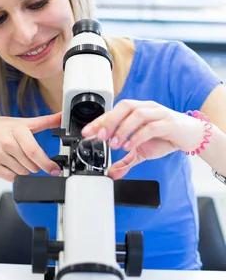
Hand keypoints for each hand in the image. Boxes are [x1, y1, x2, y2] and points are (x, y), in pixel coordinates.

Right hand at [0, 112, 61, 181]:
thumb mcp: (20, 122)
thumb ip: (44, 121)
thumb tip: (62, 117)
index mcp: (16, 129)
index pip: (34, 151)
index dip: (47, 163)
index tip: (55, 170)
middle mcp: (6, 142)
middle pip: (31, 165)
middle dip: (35, 165)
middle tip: (27, 156)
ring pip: (23, 173)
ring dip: (24, 169)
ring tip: (14, 157)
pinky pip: (12, 178)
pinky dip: (14, 174)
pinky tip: (8, 163)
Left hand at [81, 100, 204, 179]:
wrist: (193, 135)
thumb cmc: (166, 137)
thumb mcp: (142, 151)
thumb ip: (127, 161)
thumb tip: (112, 173)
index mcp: (137, 110)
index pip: (115, 110)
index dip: (100, 120)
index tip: (87, 131)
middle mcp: (146, 108)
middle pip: (124, 106)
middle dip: (109, 120)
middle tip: (100, 136)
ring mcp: (158, 113)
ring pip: (137, 114)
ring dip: (123, 129)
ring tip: (115, 144)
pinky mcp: (169, 122)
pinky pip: (151, 126)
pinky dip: (138, 136)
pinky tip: (130, 146)